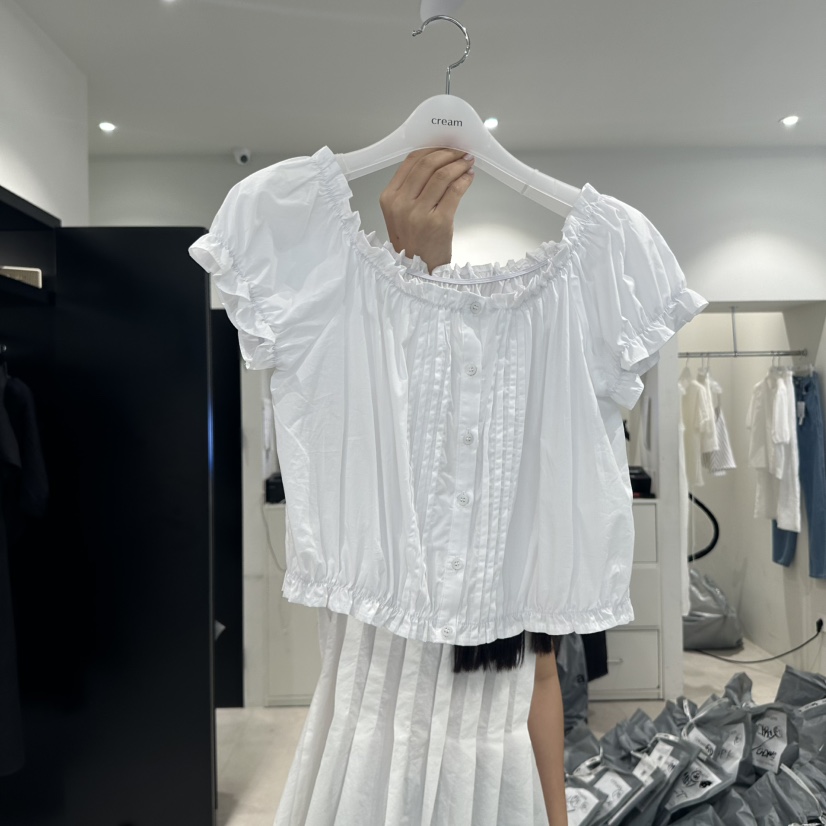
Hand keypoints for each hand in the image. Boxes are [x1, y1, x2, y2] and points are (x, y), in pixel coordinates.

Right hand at [379, 148, 474, 272]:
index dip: (431, 149)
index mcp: (389, 199)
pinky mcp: (439, 222)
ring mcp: (419, 214)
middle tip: (460, 153)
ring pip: (442, 175)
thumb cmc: (412, 244)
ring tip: (467, 163)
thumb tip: (434, 163)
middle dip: (448, 153)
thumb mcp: (400, 215)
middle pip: (427, 165)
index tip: (444, 147)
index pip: (410, 161)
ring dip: (458, 165)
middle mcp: (402, 204)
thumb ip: (410, 190)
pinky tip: (468, 177)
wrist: (418, 272)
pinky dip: (464, 180)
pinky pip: (455, 191)